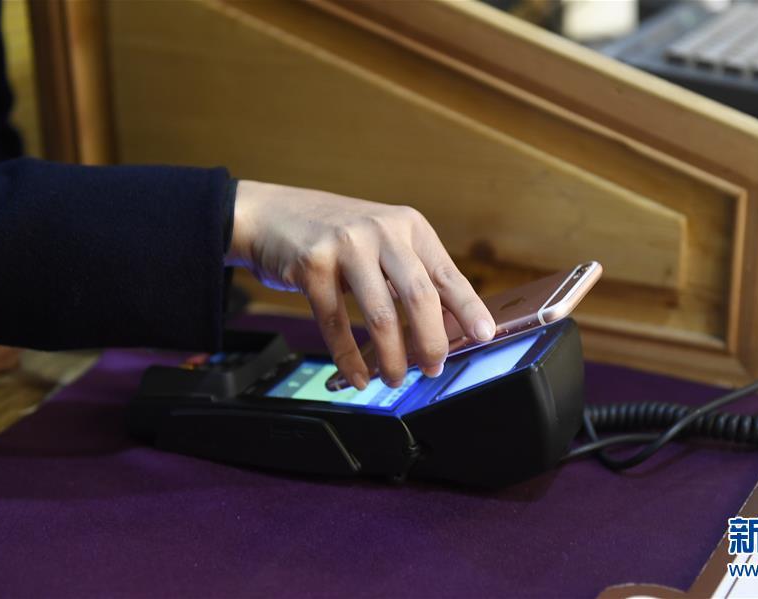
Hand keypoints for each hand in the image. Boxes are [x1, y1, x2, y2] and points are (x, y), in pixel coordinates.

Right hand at [225, 180, 495, 388]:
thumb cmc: (335, 236)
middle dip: (430, 342)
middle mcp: (382, 231)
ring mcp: (346, 246)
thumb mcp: (382, 241)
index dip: (469, 308)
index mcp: (408, 226)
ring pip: (381, 316)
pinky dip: (350, 358)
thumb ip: (412, 274)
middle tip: (432, 368)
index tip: (485, 334)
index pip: (447, 273)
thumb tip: (446, 327)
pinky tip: (359, 376)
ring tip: (395, 378)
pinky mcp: (313, 264)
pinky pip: (337, 324)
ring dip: (392, 357)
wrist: (272, 215)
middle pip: (418, 297)